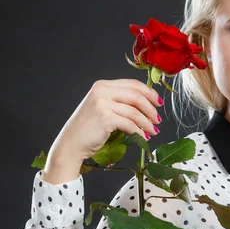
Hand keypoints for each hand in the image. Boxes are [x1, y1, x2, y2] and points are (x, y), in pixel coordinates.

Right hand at [47, 78, 163, 163]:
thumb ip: (118, 102)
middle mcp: (102, 91)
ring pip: (135, 112)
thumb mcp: (101, 108)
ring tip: (154, 131)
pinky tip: (144, 138)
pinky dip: (140, 132)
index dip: (149, 92)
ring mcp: (103, 104)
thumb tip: (145, 105)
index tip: (158, 102)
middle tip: (158, 119)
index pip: (132, 84)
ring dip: (147, 123)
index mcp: (102, 85)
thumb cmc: (88, 129)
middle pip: (136, 96)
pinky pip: (130, 124)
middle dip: (151, 109)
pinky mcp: (105, 118)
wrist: (71, 144)